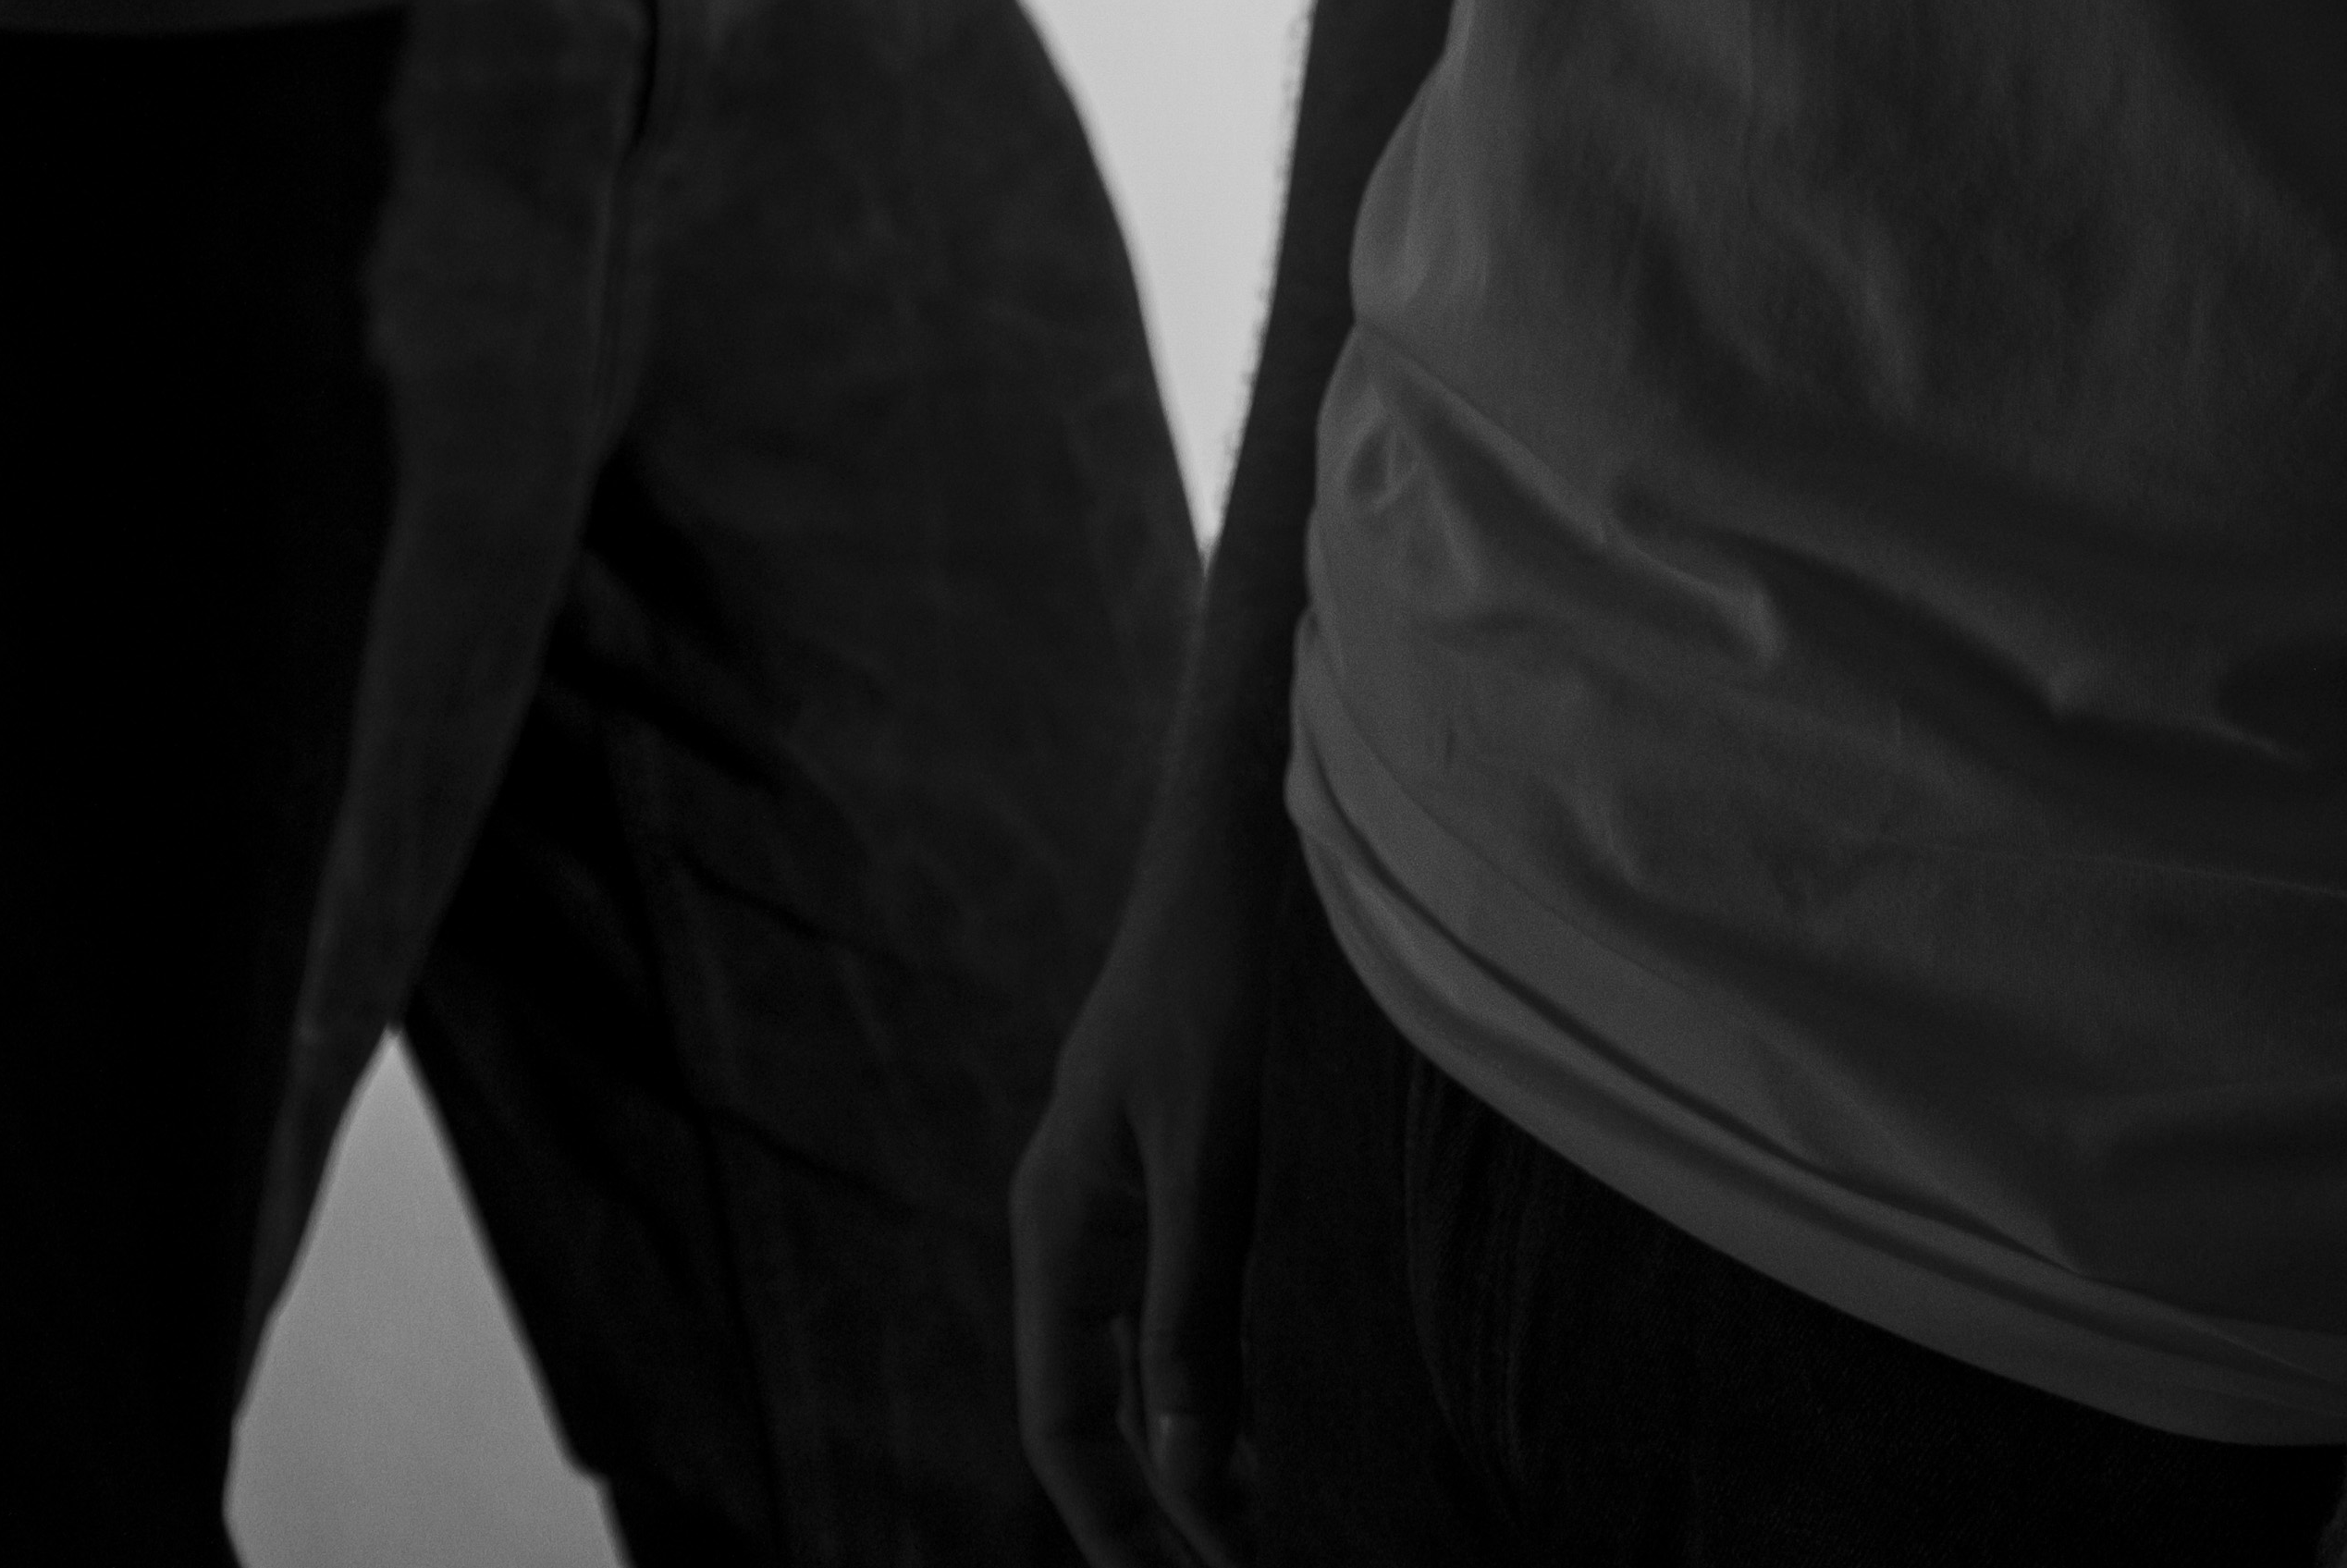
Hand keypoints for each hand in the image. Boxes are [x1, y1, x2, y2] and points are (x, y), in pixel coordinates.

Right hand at [1012, 760, 1284, 1567]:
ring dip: (1197, 1443)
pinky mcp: (1180, 1164)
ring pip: (1145, 1360)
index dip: (1115, 1523)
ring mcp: (1126, 1192)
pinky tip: (1287, 1401)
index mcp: (1058, 1223)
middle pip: (1095, 1406)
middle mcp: (1079, 1221)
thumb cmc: (1220, 982)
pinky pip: (1183, 1304)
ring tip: (1280, 1516)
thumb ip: (1191, 1312)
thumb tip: (1185, 1474)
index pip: (1059, 1421)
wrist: (1242, 846)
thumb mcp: (1213, 1157)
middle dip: (1158, 1502)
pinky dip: (1222, 1372)